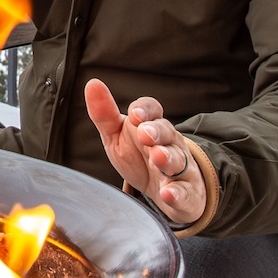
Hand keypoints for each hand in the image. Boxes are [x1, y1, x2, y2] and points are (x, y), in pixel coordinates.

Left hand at [84, 78, 206, 225]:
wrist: (165, 190)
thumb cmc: (139, 158)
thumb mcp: (117, 136)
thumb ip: (105, 114)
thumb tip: (92, 84)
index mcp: (151, 126)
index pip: (152, 110)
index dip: (144, 110)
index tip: (134, 114)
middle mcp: (168, 143)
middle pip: (166, 132)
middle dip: (156, 132)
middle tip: (145, 134)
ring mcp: (179, 168)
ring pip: (177, 159)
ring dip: (168, 158)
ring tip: (158, 157)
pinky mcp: (185, 193)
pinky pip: (184, 192)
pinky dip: (177, 193)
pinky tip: (168, 193)